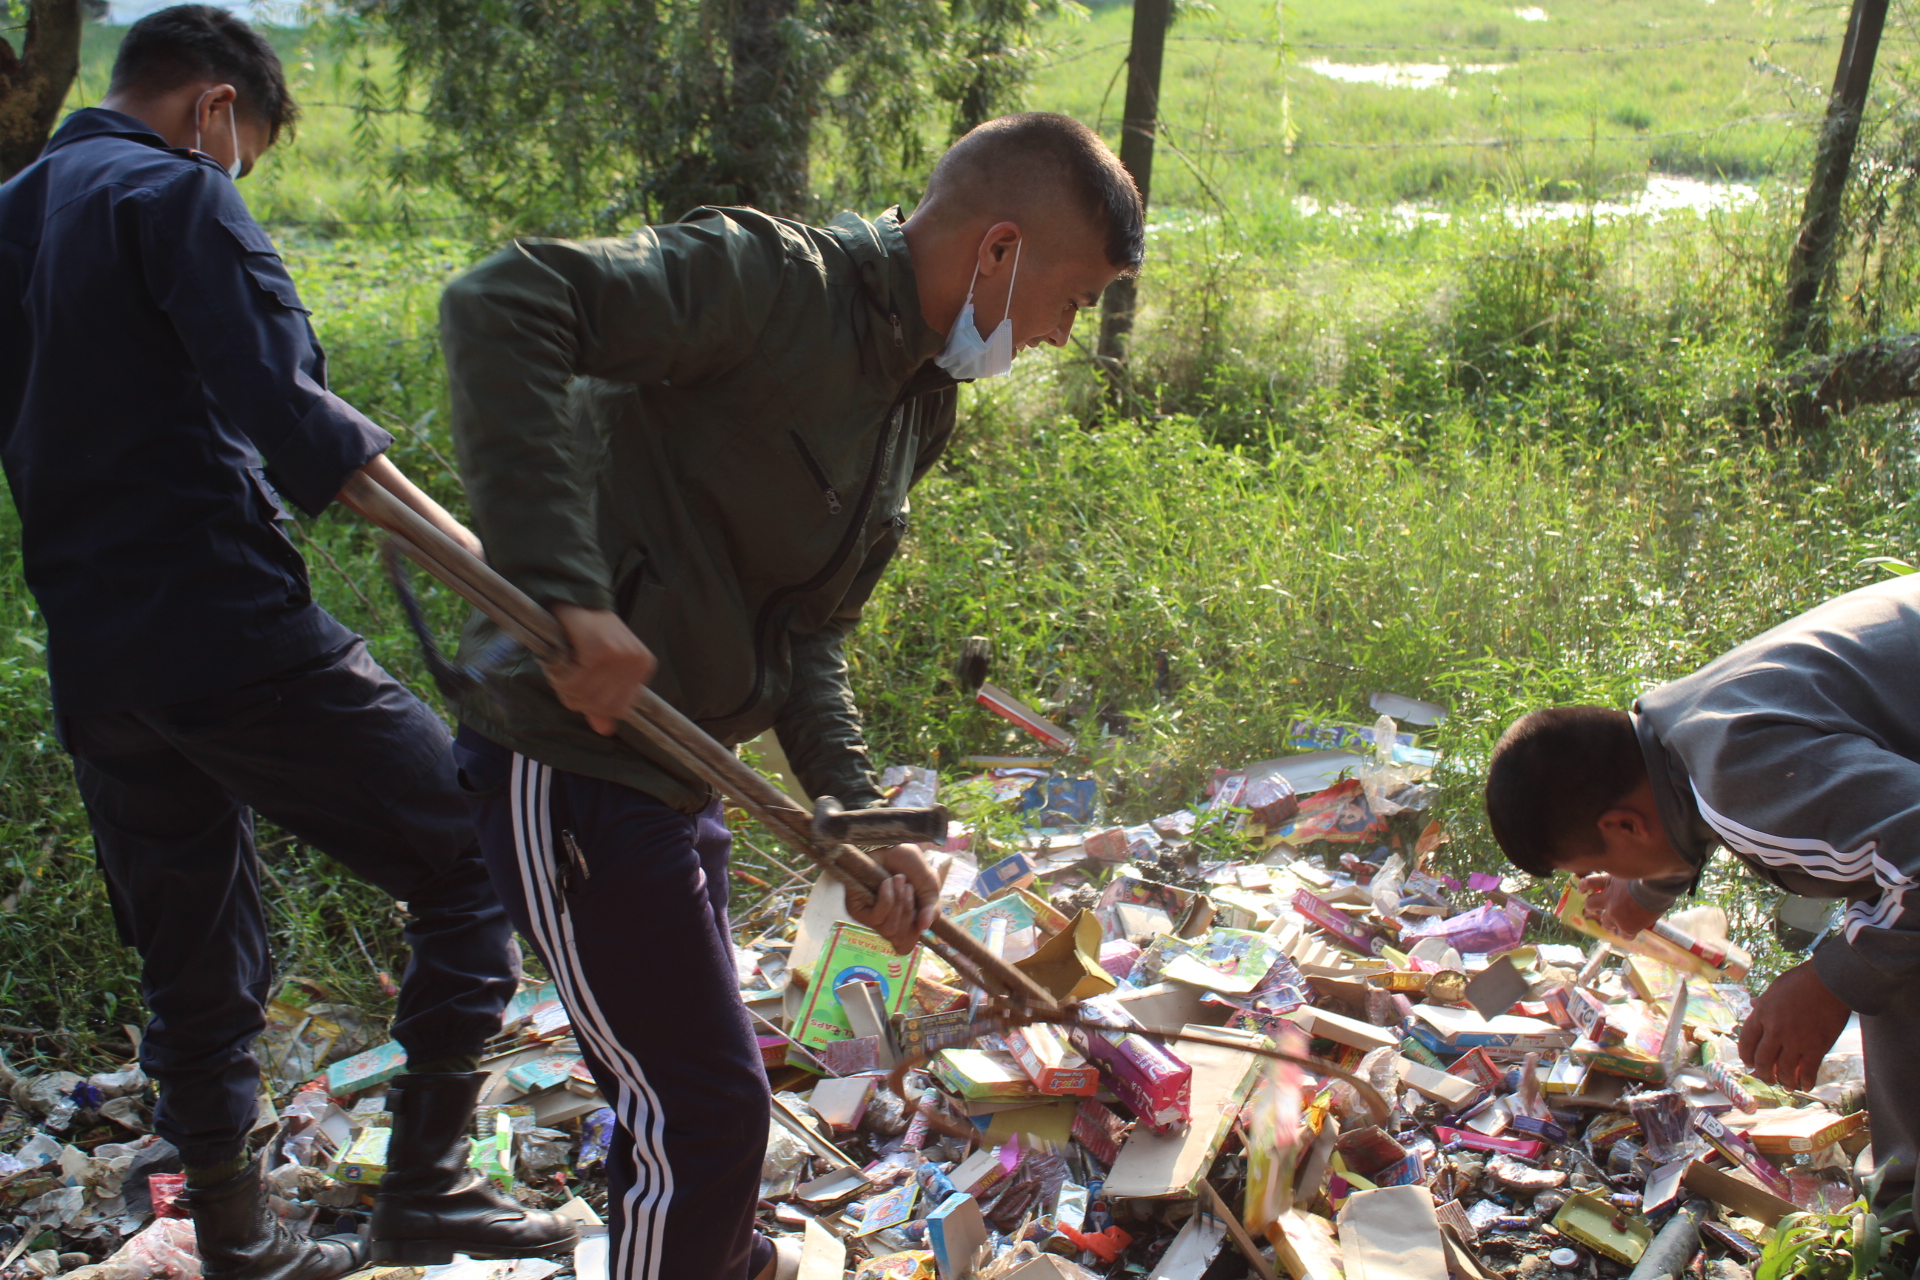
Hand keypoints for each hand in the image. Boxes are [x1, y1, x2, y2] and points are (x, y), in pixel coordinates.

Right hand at [544, 604, 656, 734]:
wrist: (575, 596)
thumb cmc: (587, 631)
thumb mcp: (599, 667)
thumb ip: (602, 699)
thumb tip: (605, 730)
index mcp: (643, 665)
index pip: (620, 709)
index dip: (594, 708)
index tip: (578, 693)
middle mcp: (636, 662)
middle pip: (602, 706)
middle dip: (577, 699)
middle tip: (564, 681)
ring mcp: (620, 656)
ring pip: (587, 696)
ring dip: (565, 688)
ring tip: (560, 670)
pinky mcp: (601, 651)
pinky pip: (575, 682)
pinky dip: (560, 678)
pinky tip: (558, 662)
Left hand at [845, 843, 939, 954]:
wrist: (893, 845)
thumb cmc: (909, 866)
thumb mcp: (929, 888)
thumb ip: (930, 909)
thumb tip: (924, 927)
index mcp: (902, 922)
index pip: (903, 947)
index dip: (912, 936)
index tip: (919, 916)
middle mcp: (885, 923)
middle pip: (899, 939)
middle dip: (909, 912)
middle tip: (909, 888)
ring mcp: (870, 917)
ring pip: (889, 929)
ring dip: (899, 903)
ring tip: (899, 882)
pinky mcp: (857, 909)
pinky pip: (876, 917)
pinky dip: (887, 900)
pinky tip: (887, 884)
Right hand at [1581, 873, 1659, 935]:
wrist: (1653, 886)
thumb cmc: (1658, 901)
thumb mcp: (1654, 916)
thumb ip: (1644, 919)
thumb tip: (1645, 916)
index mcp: (1628, 926)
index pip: (1625, 935)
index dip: (1627, 935)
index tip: (1630, 934)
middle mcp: (1614, 914)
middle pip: (1607, 923)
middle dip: (1609, 925)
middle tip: (1610, 924)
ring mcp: (1608, 898)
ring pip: (1592, 904)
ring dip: (1591, 906)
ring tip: (1590, 907)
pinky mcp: (1607, 882)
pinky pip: (1591, 883)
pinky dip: (1585, 885)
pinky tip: (1582, 888)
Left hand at [1738, 960, 1851, 1090]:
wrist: (1830, 982)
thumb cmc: (1802, 981)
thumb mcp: (1775, 988)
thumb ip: (1764, 1002)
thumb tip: (1752, 1004)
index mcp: (1762, 1014)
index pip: (1747, 1041)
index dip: (1746, 1056)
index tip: (1748, 1063)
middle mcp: (1775, 1030)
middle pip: (1763, 1060)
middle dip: (1763, 1073)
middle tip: (1767, 1078)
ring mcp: (1796, 1040)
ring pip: (1784, 1070)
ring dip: (1783, 1081)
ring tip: (1785, 1085)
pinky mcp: (1817, 1047)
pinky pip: (1807, 1071)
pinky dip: (1805, 1082)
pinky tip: (1804, 1087)